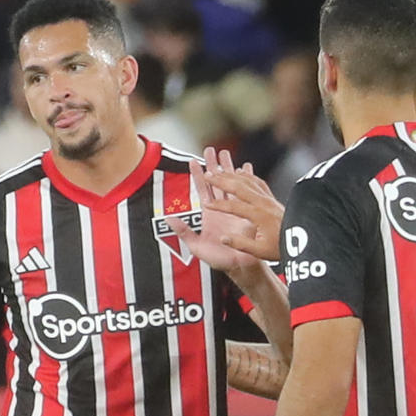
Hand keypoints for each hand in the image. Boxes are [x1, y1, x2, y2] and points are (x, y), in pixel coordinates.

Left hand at [173, 149, 269, 274]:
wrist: (240, 266)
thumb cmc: (218, 259)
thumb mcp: (197, 246)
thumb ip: (184, 231)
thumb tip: (168, 218)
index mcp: (208, 214)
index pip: (202, 190)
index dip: (197, 175)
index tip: (192, 160)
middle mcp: (221, 208)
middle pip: (216, 181)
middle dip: (213, 164)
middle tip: (211, 149)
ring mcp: (235, 208)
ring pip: (231, 182)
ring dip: (229, 167)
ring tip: (226, 152)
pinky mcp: (248, 211)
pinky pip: (248, 191)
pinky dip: (248, 179)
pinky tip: (246, 167)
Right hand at [204, 157, 285, 263]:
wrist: (303, 240)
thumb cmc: (281, 247)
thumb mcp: (260, 251)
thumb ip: (240, 244)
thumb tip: (224, 238)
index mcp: (259, 216)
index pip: (234, 206)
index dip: (219, 205)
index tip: (207, 204)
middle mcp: (264, 203)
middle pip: (238, 186)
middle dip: (221, 180)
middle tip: (207, 174)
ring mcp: (268, 198)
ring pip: (247, 181)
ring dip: (231, 174)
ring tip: (218, 170)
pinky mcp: (271, 198)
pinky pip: (257, 181)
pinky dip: (246, 174)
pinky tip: (241, 171)